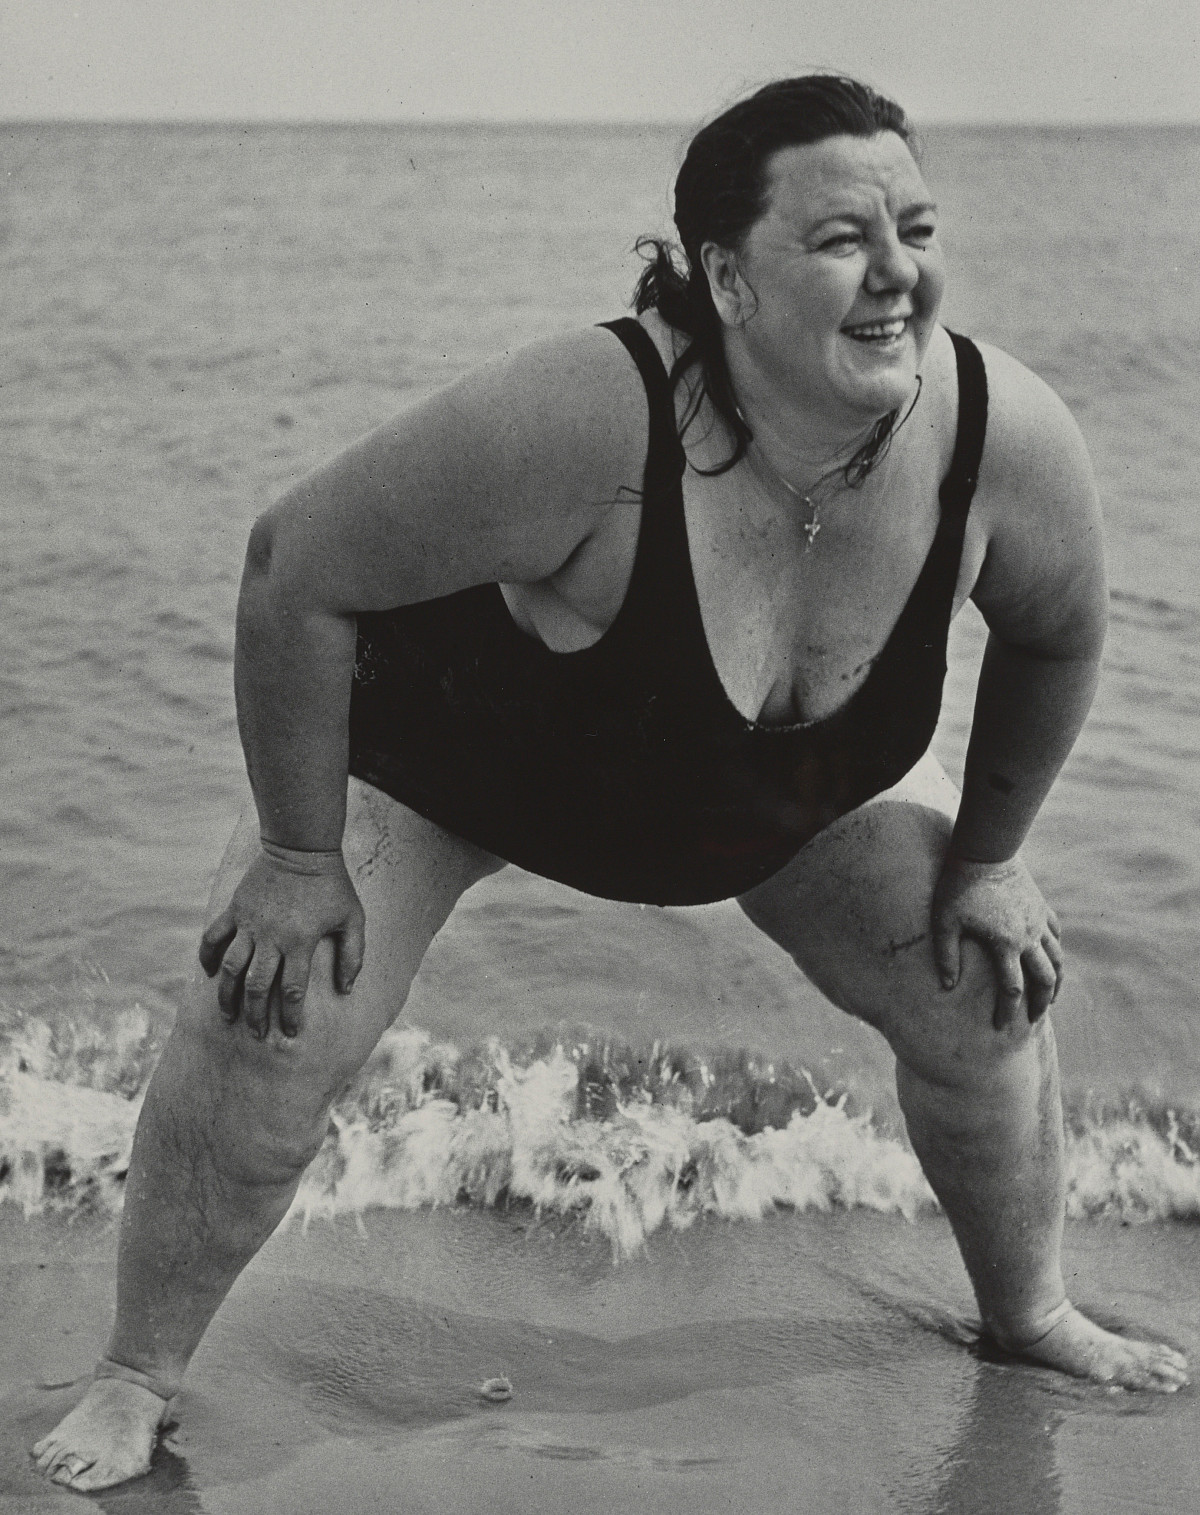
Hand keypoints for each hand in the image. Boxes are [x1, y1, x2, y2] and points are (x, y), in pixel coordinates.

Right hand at [198, 840, 365, 1037]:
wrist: (301, 848)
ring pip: (231, 968)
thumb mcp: (352, 918)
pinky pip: (213, 938)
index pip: (292, 990)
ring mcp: (249, 924)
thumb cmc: (331, 885)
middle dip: (255, 1015)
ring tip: (228, 1017)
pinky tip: (209, 974)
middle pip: (257, 986)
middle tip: (256, 1035)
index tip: (289, 1033)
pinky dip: (208, 957)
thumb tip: (347, 989)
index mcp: (300, 942)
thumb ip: (352, 955)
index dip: (289, 1016)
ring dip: (227, 996)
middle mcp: (271, 937)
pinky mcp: (235, 910)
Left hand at [931, 853, 1063, 1028]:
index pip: (1011, 990)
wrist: (985, 851)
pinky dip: (1055, 949)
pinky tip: (1050, 957)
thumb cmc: (959, 886)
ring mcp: (1038, 921)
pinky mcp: (1041, 906)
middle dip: (1040, 1003)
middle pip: (1044, 979)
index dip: (1007, 1012)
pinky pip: (1055, 933)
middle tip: (1034, 1019)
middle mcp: (1028, 937)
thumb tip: (948, 986)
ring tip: (1051, 996)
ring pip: (1057, 959)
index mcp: (1005, 944)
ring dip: (1056, 980)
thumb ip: (946, 955)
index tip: (1001, 1028)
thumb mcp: (945, 921)